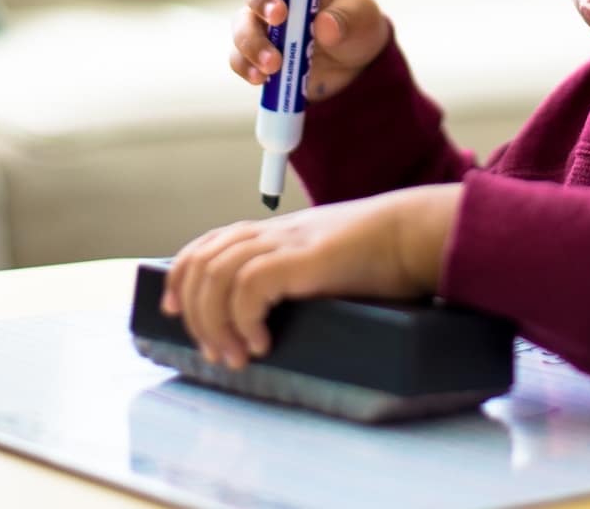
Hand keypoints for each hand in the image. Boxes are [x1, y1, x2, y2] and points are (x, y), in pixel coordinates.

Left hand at [160, 183, 461, 368]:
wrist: (414, 231)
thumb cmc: (380, 253)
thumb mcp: (325, 260)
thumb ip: (297, 275)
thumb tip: (277, 316)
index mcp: (273, 232)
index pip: (205, 246)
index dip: (180, 279)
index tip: (175, 312)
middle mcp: (271, 233)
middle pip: (200, 263)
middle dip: (193, 313)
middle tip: (214, 352)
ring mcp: (285, 243)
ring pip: (216, 275)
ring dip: (216, 324)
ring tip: (237, 357)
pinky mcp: (301, 259)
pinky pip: (249, 287)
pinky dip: (244, 320)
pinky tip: (263, 343)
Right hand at [228, 0, 391, 102]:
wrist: (356, 67)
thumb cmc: (357, 25)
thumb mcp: (362, 16)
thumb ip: (345, 18)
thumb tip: (325, 27)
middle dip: (262, 4)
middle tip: (279, 19)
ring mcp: (265, 28)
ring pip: (243, 28)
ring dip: (253, 44)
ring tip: (274, 64)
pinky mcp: (260, 56)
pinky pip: (240, 58)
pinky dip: (245, 67)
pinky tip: (260, 78)